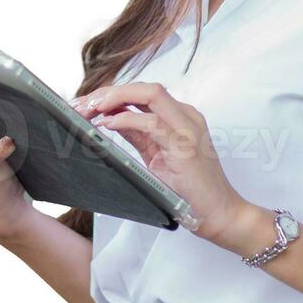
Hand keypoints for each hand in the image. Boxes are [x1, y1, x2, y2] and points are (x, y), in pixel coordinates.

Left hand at [74, 82, 256, 249]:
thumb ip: (138, 136)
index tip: (86, 102)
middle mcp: (186, 116)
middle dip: (109, 91)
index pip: (142, 92)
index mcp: (180, 117)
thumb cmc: (191, 192)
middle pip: (144, 87)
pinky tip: (107, 124)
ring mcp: (188, 129)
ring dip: (114, 99)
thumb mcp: (157, 157)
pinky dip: (126, 120)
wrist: (221, 214)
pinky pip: (152, 123)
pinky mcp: (186, 147)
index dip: (112, 93)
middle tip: (82, 104)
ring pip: (150, 94)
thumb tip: (109, 120)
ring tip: (89, 109)